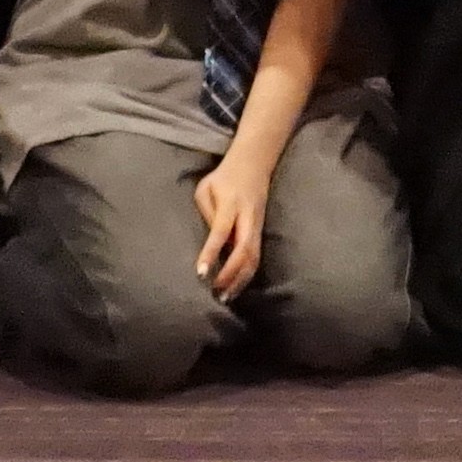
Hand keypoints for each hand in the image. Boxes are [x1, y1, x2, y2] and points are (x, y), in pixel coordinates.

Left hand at [194, 152, 272, 298]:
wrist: (254, 164)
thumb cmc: (223, 177)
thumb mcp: (205, 189)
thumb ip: (206, 213)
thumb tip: (211, 243)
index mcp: (231, 205)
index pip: (221, 233)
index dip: (211, 254)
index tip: (201, 274)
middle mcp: (248, 218)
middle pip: (244, 251)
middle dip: (231, 275)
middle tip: (215, 293)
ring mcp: (257, 226)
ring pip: (254, 258)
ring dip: (240, 280)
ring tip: (224, 298)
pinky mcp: (260, 232)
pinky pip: (256, 258)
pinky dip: (246, 276)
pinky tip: (235, 288)